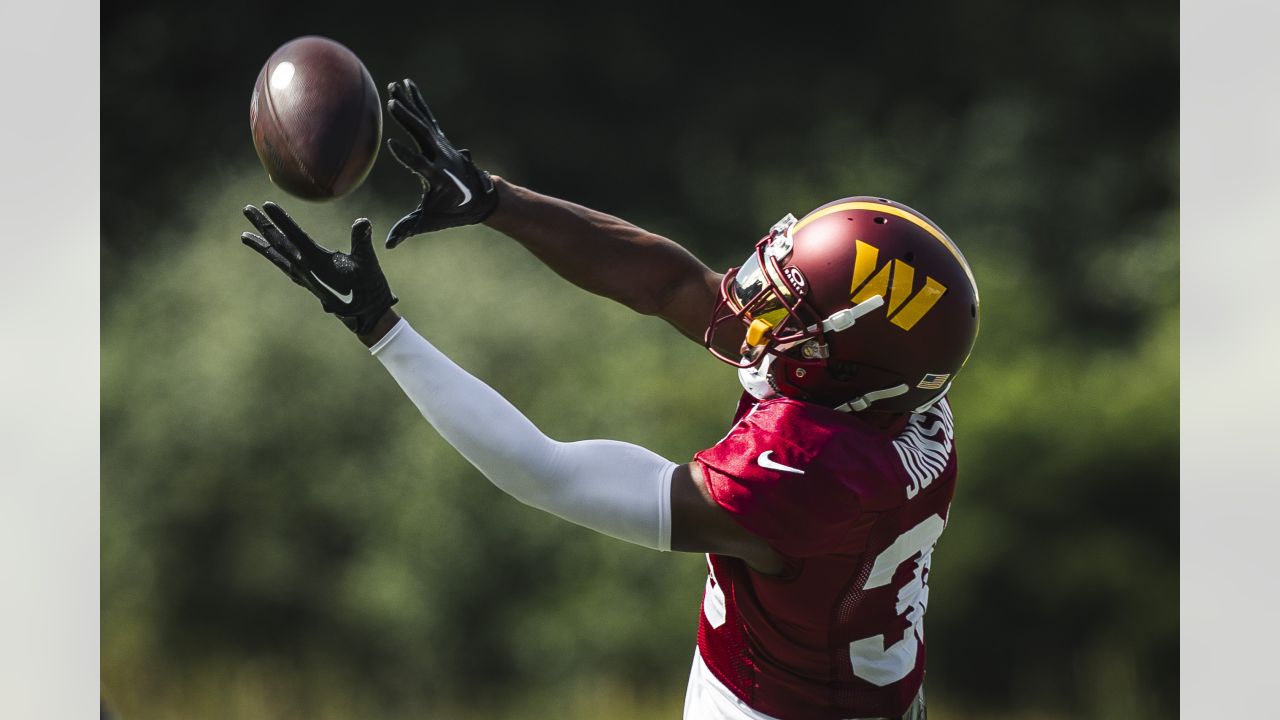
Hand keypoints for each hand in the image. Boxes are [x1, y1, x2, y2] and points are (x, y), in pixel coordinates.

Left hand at [241, 202, 397, 334]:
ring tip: (245, 235)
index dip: (281, 219)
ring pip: (277, 257)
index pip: (294, 235)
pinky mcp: (307, 283)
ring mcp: (303, 278)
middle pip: (279, 244)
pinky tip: (270, 254)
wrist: (365, 315)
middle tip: (247, 209)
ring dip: (261, 244)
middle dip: (263, 226)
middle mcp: (305, 269)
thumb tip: (362, 222)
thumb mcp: (368, 262)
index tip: (266, 205)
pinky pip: (284, 267)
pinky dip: (274, 258)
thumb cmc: (368, 287)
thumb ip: (362, 241)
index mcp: (317, 262)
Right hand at [384, 78, 497, 247]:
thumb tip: (388, 244)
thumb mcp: (432, 222)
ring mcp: (443, 146)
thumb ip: (410, 229)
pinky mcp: (441, 139)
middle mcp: (442, 158)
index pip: (421, 166)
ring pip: (424, 122)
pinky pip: (428, 117)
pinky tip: (406, 84)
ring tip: (394, 86)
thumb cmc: (453, 212)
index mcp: (439, 179)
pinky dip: (417, 101)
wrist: (481, 198)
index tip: (391, 144)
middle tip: (393, 103)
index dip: (407, 156)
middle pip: (424, 136)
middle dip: (409, 121)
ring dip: (410, 105)